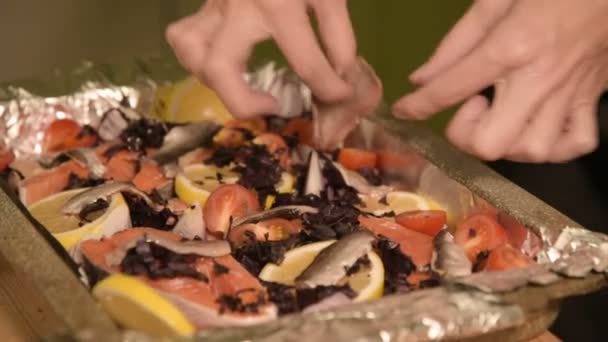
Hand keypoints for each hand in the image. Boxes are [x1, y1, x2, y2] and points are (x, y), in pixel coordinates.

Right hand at [166, 0, 356, 117]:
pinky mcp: (205, 4)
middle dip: (244, 103)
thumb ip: (338, 34)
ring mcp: (214, 4)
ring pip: (191, 52)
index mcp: (278, 4)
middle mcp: (237, 7)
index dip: (329, 88)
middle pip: (220, 68)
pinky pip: (184, 36)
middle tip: (273, 104)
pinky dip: (198, 59)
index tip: (340, 95)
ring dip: (214, 81)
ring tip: (244, 88)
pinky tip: (224, 65)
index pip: (305, 61)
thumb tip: (343, 76)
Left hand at [393, 0, 607, 162]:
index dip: (418, 106)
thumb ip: (455, 43)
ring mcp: (570, 93)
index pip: (451, 89)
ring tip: (502, 115)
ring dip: (507, 142)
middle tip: (470, 106)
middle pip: (491, 143)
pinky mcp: (594, 97)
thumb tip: (421, 79)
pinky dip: (553, 146)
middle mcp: (539, 80)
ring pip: (533, 150)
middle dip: (466, 134)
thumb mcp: (496, 0)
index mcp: (511, 47)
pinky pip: (577, 143)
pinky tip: (537, 127)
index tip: (403, 111)